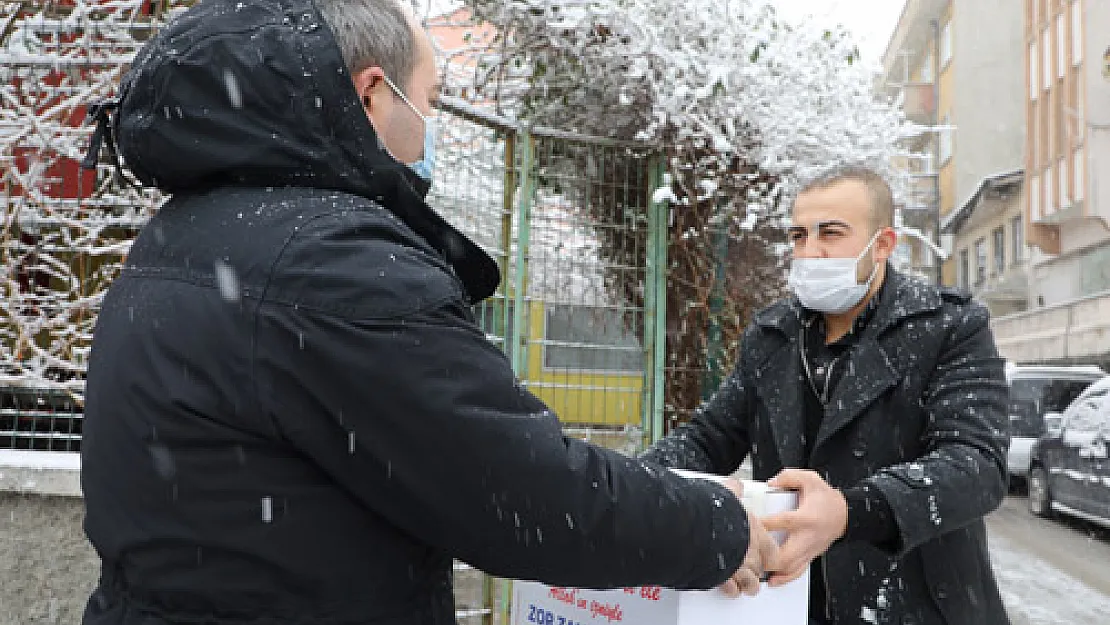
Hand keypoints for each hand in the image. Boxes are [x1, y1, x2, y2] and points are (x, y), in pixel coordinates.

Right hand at [717, 478, 779, 597]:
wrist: (696, 528)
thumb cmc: (712, 512)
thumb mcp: (726, 494)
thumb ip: (733, 491)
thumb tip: (735, 485)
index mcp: (754, 532)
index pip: (771, 550)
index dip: (768, 554)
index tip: (764, 554)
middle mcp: (748, 552)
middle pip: (760, 567)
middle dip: (757, 570)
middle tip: (754, 569)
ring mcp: (737, 566)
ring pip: (750, 582)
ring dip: (749, 585)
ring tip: (747, 586)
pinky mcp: (722, 577)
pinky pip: (731, 588)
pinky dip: (731, 589)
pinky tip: (730, 588)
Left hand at [761, 469, 847, 586]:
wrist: (845, 514)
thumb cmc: (826, 499)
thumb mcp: (810, 479)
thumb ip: (789, 477)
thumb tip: (772, 482)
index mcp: (805, 518)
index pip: (782, 522)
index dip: (764, 524)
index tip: (748, 523)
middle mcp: (807, 537)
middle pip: (786, 555)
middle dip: (767, 558)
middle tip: (750, 555)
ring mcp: (809, 549)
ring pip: (791, 568)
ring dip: (773, 571)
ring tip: (756, 571)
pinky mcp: (810, 556)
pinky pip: (797, 571)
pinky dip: (784, 578)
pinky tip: (773, 581)